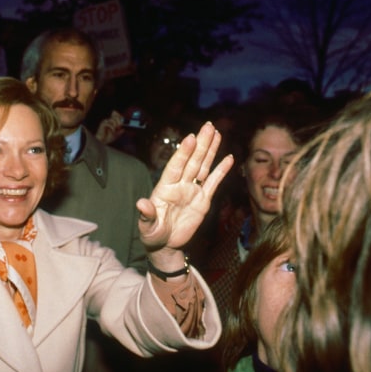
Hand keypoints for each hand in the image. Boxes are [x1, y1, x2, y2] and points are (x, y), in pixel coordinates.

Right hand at [95, 110, 124, 144]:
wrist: (103, 141)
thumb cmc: (108, 138)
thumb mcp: (117, 134)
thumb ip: (120, 131)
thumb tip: (124, 129)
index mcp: (112, 122)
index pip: (116, 114)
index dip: (120, 116)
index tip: (122, 122)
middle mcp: (109, 120)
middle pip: (115, 116)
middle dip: (119, 121)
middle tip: (120, 126)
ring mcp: (105, 122)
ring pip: (112, 120)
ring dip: (115, 125)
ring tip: (116, 129)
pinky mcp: (103, 124)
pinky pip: (109, 124)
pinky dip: (112, 127)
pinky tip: (113, 131)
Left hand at [137, 122, 232, 254]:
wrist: (165, 246)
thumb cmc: (153, 235)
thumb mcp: (147, 227)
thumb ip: (146, 215)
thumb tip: (141, 203)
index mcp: (165, 188)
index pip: (176, 167)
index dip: (183, 153)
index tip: (190, 138)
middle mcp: (179, 185)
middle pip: (192, 161)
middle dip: (201, 144)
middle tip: (208, 125)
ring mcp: (192, 191)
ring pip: (202, 167)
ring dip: (210, 150)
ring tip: (216, 133)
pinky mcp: (203, 200)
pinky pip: (213, 182)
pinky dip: (221, 171)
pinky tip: (229, 158)